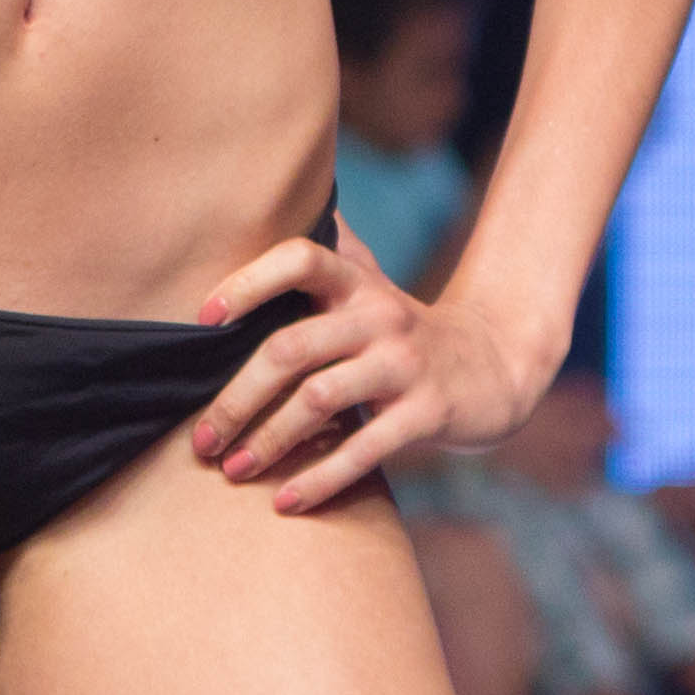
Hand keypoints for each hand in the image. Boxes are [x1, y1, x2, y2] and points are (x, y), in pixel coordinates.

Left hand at [185, 227, 552, 515]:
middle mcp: (379, 317)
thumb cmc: (405, 330)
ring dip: (267, 441)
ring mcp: (404, 365)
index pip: (301, 259)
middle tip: (199, 440)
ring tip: (231, 470)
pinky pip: (365, 448)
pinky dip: (320, 478)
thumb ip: (328, 248)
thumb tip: (279, 193)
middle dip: (235, 399)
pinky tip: (285, 502)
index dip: (249, 281)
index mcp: (357, 284)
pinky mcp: (426, 413)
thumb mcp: (371, 283)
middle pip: (291, 348)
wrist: (495, 366)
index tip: (202, 319)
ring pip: (319, 399)